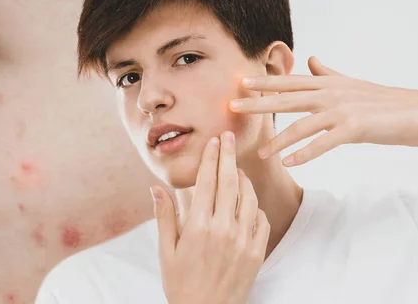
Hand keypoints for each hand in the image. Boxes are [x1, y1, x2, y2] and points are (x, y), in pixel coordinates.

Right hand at [150, 131, 269, 303]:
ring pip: (249, 198)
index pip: (207, 182)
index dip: (210, 158)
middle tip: (229, 136)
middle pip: (229, 182)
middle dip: (228, 155)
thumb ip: (164, 216)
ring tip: (238, 168)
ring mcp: (243, 241)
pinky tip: (248, 203)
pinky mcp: (256, 253)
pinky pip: (262, 221)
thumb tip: (156, 187)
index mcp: (197, 226)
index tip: (213, 140)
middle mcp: (222, 229)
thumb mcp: (165, 251)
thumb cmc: (180, 283)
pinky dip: (256, 207)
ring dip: (244, 179)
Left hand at [230, 56, 417, 166]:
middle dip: (257, 103)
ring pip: (301, 125)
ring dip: (278, 140)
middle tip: (232, 106)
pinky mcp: (353, 128)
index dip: (263, 82)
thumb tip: (311, 60)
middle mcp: (330, 93)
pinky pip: (323, 143)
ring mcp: (341, 110)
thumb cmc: (383, 100)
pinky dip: (305, 154)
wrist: (417, 111)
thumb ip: (328, 73)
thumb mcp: (351, 83)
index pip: (289, 82)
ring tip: (260, 152)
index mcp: (327, 83)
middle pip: (286, 98)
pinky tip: (289, 163)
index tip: (239, 82)